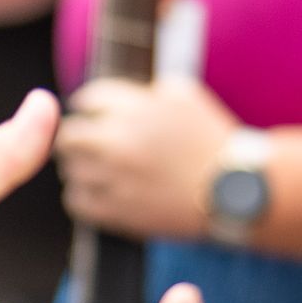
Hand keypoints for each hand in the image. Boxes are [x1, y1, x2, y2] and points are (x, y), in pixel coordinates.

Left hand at [55, 74, 239, 240]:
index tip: (91, 113)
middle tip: (83, 141)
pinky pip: (77, 201)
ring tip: (94, 167)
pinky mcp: (118, 212)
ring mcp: (115, 179)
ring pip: (70, 169)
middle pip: (68, 135)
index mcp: (133, 108)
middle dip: (76, 135)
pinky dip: (82, 194)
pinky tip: (97, 190)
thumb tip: (115, 99)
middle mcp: (118, 142)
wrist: (232, 189)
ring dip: (79, 165)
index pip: (87, 99)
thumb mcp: (183, 94)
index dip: (89, 106)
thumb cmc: (211, 138)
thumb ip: (143, 90)